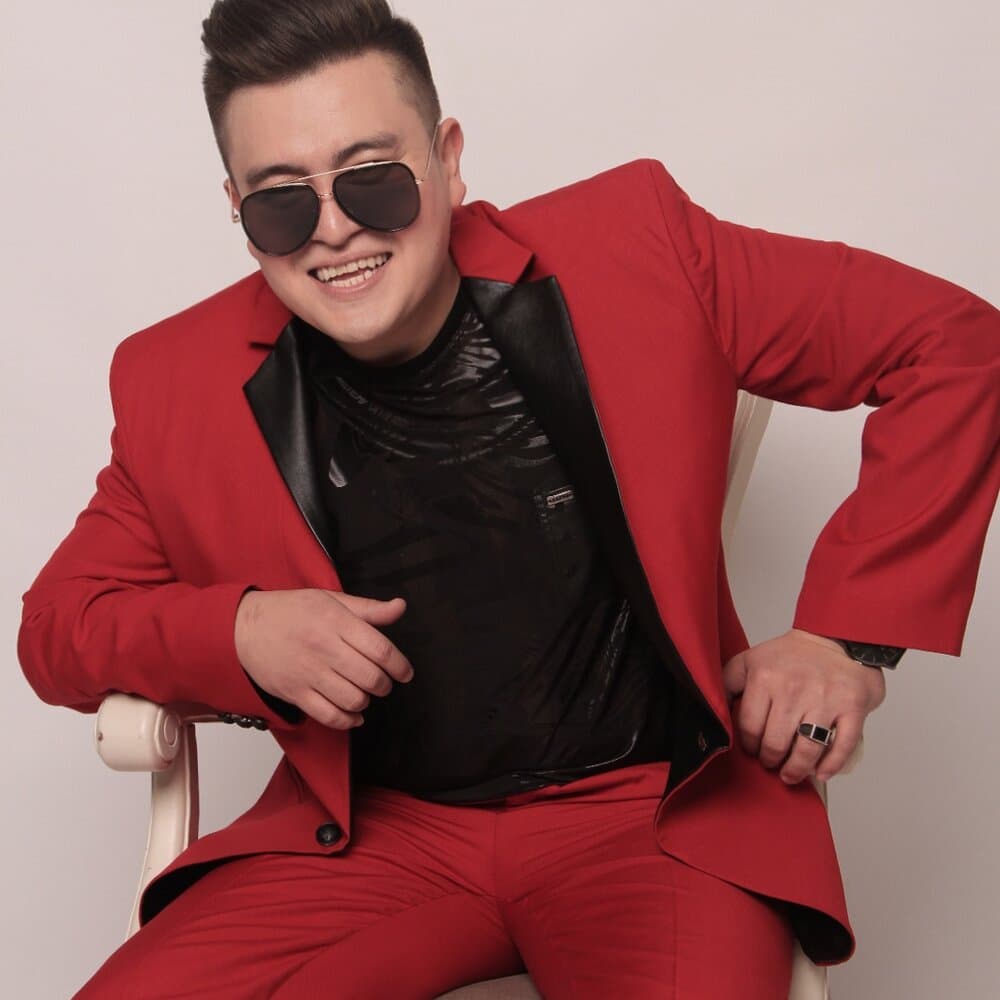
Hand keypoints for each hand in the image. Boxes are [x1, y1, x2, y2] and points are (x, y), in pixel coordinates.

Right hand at [234, 589, 412, 728]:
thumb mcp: (331, 600)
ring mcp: (308, 673)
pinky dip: (348, 720)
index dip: (400, 665)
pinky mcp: (295, 693)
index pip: (380, 649)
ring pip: (353, 699)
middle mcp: (323, 648)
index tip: (405, 672)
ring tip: (365, 693)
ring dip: (366, 701)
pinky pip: (329, 716)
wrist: (244, 628)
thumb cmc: (290, 611)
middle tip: (384, 682)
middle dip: (385, 685)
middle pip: (370, 678)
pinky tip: (354, 714)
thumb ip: (368, 608)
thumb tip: (400, 607)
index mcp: (335, 621)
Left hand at [722, 628, 884, 782]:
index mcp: (764, 677)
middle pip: (775, 743)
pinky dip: (830, 765)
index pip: (749, 726)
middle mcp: (793, 689)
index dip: (749, 745)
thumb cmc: (791, 655)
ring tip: (791, 774)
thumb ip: (729, 683)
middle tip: (771, 763)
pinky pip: (842, 746)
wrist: (836, 638)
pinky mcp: (852, 707)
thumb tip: (714, 710)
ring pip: (806, 750)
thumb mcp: (750, 659)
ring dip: (796, 770)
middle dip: (770, 760)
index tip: (752, 750)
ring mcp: (824, 700)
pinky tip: (820, 773)